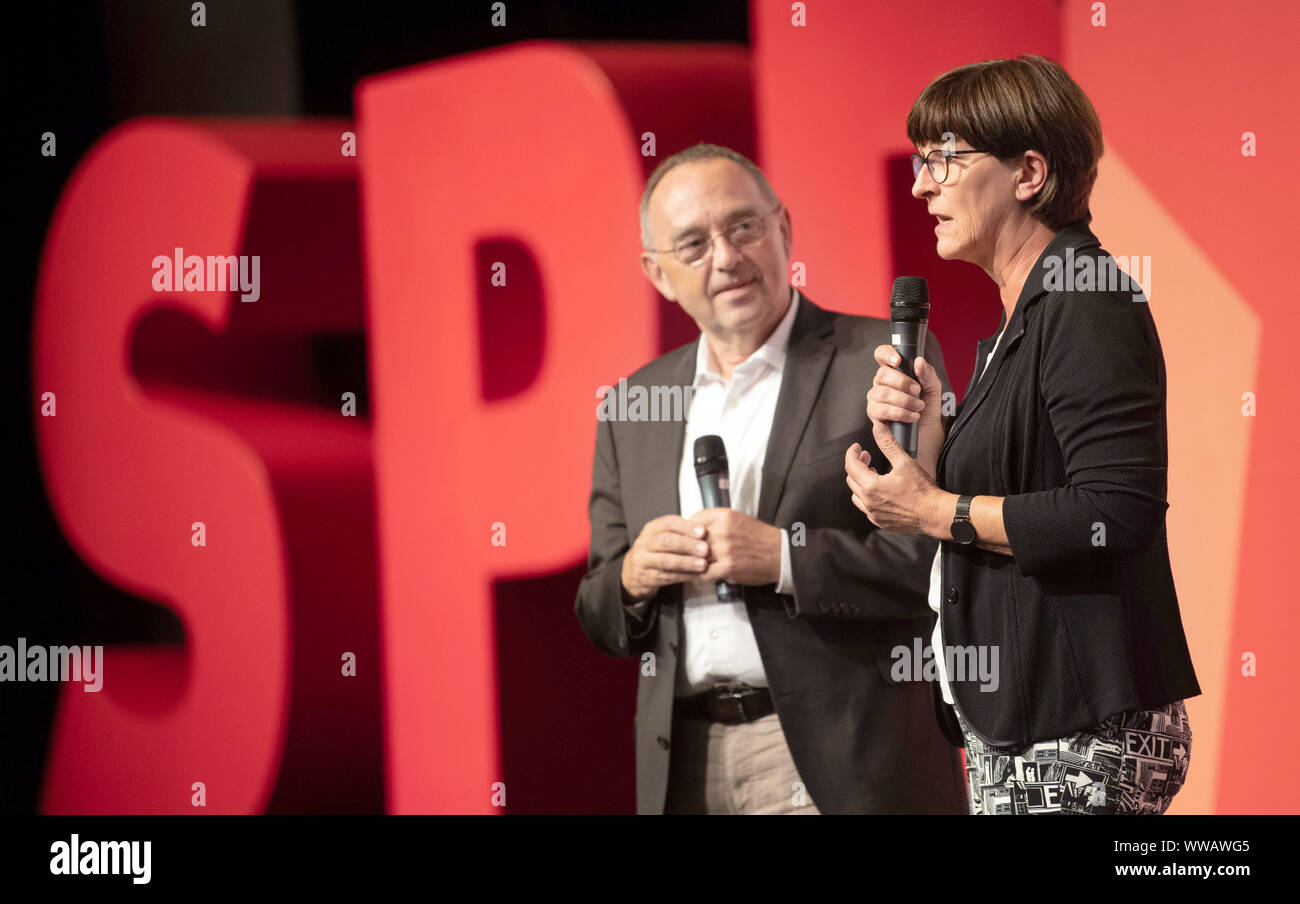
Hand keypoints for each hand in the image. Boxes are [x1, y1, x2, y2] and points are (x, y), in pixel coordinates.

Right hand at [621, 515, 709, 600]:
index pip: (668, 523)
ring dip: (686, 563)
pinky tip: (694, 575)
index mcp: (652, 528)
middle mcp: (645, 542)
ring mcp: (643, 560)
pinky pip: (666, 576)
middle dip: (687, 545)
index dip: (687, 527)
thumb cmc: (655, 551)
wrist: (633, 571)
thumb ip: (681, 533)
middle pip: (666, 541)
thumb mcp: (663, 536)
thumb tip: (706, 532)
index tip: (703, 531)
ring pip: (665, 561)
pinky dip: (683, 576)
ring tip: (702, 564)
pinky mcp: (646, 577)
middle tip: (705, 549)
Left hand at [688, 508, 781, 585]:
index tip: (688, 537)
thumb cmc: (759, 537)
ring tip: (700, 563)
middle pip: (692, 540)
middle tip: (690, 553)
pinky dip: (704, 574)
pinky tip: (710, 572)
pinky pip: (704, 572)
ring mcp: (725, 550)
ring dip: (696, 562)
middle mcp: (723, 531)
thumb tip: (694, 524)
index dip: (688, 531)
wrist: (779, 554)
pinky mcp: (728, 567)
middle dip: (690, 548)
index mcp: (725, 516)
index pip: (693, 521)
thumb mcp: (738, 518)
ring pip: (696, 557)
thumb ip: (716, 520)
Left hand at [844, 422, 945, 534]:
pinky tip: (880, 491)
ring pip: (857, 495)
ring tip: (874, 474)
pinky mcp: (880, 522)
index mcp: (871, 487)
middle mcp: (869, 502)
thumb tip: (878, 428)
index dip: (852, 453)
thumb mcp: (904, 462)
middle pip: (851, 480)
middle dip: (857, 465)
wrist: (934, 514)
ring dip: (861, 482)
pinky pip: (866, 508)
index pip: (851, 465)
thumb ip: (888, 444)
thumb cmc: (922, 491)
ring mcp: (874, 514)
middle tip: (868, 457)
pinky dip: (868, 497)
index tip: (857, 447)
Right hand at [866, 344, 945, 474]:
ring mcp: (876, 400)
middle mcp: (882, 385)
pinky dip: (898, 412)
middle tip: (917, 391)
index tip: (898, 361)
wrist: (927, 437)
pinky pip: (880, 410)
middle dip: (902, 382)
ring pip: (881, 393)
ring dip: (903, 400)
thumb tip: (919, 361)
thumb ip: (928, 374)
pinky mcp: (874, 417)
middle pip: (881, 374)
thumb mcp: (934, 391)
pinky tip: (911, 417)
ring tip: (918, 407)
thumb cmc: (928, 413)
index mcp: (895, 373)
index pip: (882, 355)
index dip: (886, 354)